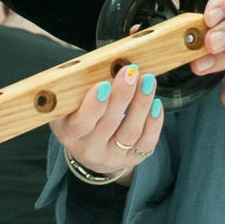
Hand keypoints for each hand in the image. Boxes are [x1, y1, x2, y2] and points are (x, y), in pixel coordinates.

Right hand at [48, 62, 163, 178]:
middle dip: (122, 95)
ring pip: (130, 132)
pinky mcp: (132, 159)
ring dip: (141, 104)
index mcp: (69, 134)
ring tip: (147, 81)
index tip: (104, 84)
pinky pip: (146, 142)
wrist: (90, 150)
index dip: (93, 105)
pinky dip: (154, 122)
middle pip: (108, 124)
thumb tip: (107, 64)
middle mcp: (89, 149)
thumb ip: (82, 90)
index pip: (81, 123)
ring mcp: (112, 157)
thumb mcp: (70, 106)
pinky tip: (155, 103)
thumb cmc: (79, 117)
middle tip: (131, 72)